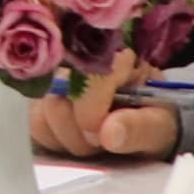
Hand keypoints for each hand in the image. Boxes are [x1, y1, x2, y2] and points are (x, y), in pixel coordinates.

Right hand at [34, 70, 177, 161]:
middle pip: (55, 100)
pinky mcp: (38, 95)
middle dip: (80, 134)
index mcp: (113, 53)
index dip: (90, 114)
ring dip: (66, 140)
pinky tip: (74, 136)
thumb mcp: (160, 125)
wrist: (146, 120)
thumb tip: (109, 134)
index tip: (104, 135)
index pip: (82, 78)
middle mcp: (77, 56)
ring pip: (40, 116)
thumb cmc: (155, 118)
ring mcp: (52, 75)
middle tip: (103, 139)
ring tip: (91, 139)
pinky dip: (53, 140)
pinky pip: (32, 125)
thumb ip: (139, 128)